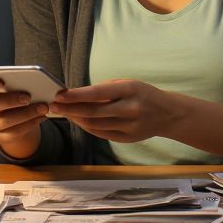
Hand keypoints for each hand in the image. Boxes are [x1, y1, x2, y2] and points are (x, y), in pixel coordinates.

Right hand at [0, 76, 48, 158]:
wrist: (14, 115)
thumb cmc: (13, 93)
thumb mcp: (14, 85)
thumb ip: (18, 82)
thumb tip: (34, 83)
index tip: (1, 82)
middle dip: (11, 101)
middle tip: (28, 97)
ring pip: (3, 121)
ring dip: (25, 114)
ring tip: (42, 108)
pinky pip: (12, 133)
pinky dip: (29, 124)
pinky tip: (40, 117)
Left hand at [49, 79, 179, 143]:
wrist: (168, 113)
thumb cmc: (143, 94)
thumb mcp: (127, 84)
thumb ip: (104, 90)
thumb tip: (75, 94)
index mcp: (129, 90)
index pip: (96, 93)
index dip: (75, 95)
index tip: (59, 94)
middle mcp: (130, 108)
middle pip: (93, 111)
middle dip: (70, 109)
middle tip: (54, 105)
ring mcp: (129, 126)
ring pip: (95, 124)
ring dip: (76, 118)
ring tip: (64, 112)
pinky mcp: (127, 138)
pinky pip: (101, 133)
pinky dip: (87, 127)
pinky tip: (79, 120)